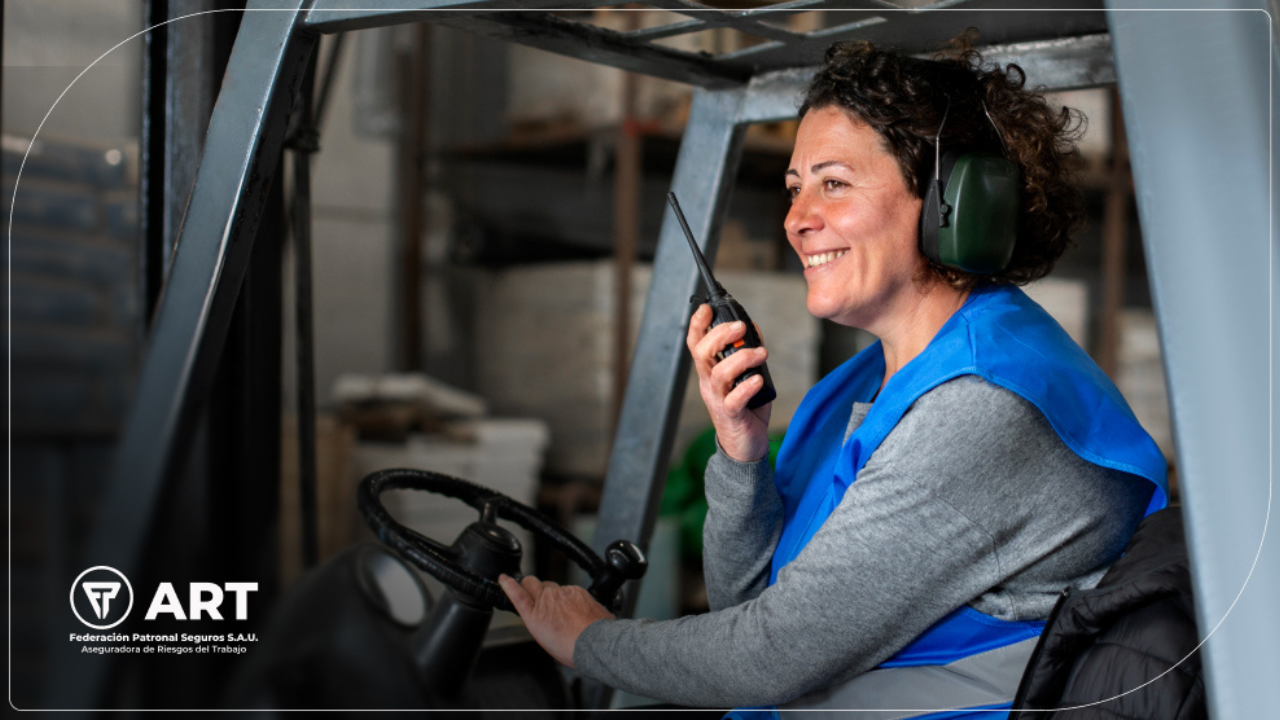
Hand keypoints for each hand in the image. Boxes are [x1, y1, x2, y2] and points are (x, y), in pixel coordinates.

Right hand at [498, 573, 614, 667]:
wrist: (594, 642)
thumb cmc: (571, 647)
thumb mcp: (546, 638)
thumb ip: (541, 621)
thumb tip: (544, 614)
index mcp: (534, 616)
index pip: (516, 594)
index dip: (509, 585)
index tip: (504, 578)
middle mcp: (546, 600)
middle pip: (532, 582)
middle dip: (531, 584)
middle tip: (536, 592)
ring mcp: (561, 592)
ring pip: (553, 587)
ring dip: (555, 595)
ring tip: (566, 612)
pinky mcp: (576, 590)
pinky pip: (570, 590)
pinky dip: (572, 597)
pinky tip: (578, 611)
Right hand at [687, 304, 771, 461]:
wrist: (744, 447)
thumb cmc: (746, 409)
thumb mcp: (747, 376)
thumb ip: (748, 354)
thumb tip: (752, 328)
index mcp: (710, 372)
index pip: (696, 343)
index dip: (698, 324)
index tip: (707, 308)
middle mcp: (709, 384)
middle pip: (702, 353)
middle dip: (720, 335)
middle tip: (741, 327)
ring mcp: (718, 400)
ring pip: (719, 374)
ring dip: (741, 358)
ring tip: (761, 353)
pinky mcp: (731, 416)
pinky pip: (734, 400)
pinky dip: (746, 387)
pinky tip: (758, 379)